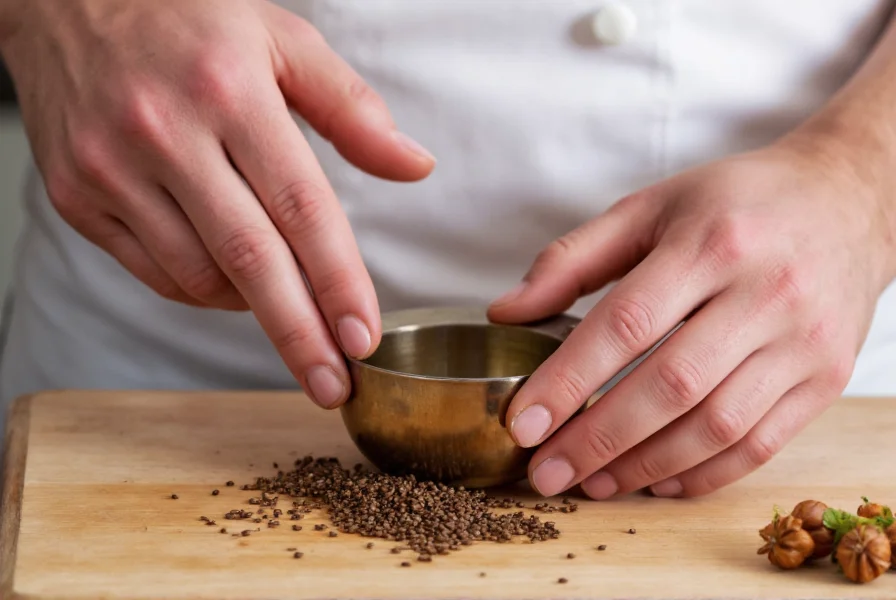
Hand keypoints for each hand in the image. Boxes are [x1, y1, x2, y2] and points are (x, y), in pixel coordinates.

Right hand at [0, 0, 434, 407]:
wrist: (61, 1)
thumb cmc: (187, 20)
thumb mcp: (281, 38)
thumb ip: (351, 108)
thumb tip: (414, 166)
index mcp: (230, 92)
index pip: (302, 207)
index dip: (337, 281)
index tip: (362, 338)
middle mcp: (166, 133)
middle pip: (250, 260)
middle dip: (299, 335)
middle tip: (333, 386)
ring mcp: (112, 169)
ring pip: (199, 276)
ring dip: (253, 307)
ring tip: (286, 304)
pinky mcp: (77, 197)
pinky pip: (154, 273)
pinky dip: (203, 290)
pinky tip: (231, 281)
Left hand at [488, 138, 893, 497]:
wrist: (847, 201)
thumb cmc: (734, 203)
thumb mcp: (649, 208)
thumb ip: (572, 259)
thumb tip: (505, 312)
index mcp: (711, 242)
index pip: (627, 323)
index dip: (568, 380)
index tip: (524, 423)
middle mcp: (766, 292)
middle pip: (671, 385)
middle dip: (598, 438)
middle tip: (547, 471)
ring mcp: (803, 341)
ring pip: (717, 425)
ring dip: (646, 465)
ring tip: (592, 482)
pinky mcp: (827, 377)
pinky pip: (762, 443)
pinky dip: (704, 473)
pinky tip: (657, 481)